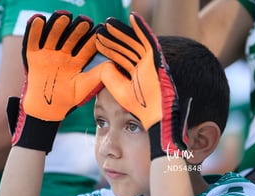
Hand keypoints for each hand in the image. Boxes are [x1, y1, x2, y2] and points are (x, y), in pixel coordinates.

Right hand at [7, 11, 102, 151]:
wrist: (47, 110)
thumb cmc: (68, 100)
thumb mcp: (84, 87)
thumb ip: (97, 75)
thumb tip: (111, 63)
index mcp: (77, 60)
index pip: (86, 46)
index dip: (93, 38)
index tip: (101, 30)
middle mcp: (63, 54)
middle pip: (70, 37)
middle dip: (77, 29)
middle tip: (84, 20)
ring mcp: (48, 54)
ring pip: (53, 35)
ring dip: (57, 25)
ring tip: (63, 15)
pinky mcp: (33, 56)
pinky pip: (33, 41)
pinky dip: (34, 30)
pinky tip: (38, 19)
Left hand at [96, 12, 188, 158]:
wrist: (156, 119)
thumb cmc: (139, 109)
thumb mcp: (120, 91)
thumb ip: (111, 78)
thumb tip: (103, 64)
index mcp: (134, 74)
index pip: (120, 56)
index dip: (109, 48)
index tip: (97, 40)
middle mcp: (143, 66)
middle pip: (126, 47)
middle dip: (114, 38)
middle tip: (101, 28)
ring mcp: (150, 63)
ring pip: (135, 42)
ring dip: (123, 31)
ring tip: (109, 22)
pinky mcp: (157, 61)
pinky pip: (150, 42)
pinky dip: (142, 29)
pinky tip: (133, 18)